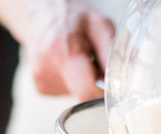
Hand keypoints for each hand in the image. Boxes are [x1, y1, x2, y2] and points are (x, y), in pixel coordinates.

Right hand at [0, 0, 114, 100]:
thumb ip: (110, 54)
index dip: (102, 92)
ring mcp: (40, 80)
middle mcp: (45, 68)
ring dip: (83, 80)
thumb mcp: (99, 25)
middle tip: (92, 59)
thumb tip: (120, 83)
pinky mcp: (40, 87)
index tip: (109, 82)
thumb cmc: (71, 16)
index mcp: (61, 51)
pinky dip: (73, 81)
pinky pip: (67, 92)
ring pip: (76, 94)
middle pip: (83, 94)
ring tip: (77, 57)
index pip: (86, 92)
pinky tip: (68, 64)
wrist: (39, 12)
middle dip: (94, 82)